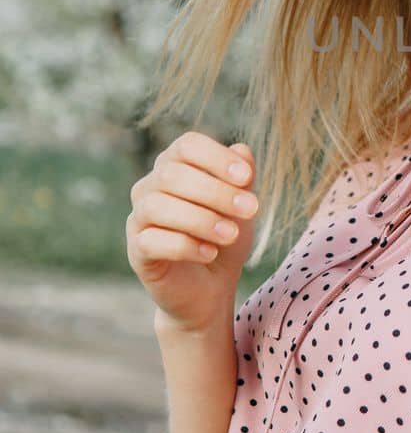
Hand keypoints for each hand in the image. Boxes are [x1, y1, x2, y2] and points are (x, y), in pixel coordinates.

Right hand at [126, 133, 258, 332]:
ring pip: (157, 206)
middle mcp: (149, 187)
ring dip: (201, 219)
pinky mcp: (136, 251)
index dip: (216, 157)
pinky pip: (151, 241)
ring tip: (232, 235)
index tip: (246, 177)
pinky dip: (185, 245)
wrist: (211, 287)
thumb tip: (242, 151)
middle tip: (251, 209)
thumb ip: (242, 178)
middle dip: (215, 191)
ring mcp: (138, 219)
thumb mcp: (242, 207)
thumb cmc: (225, 236)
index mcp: (175, 166)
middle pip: (171, 174)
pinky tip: (210, 253)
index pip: (187, 145)